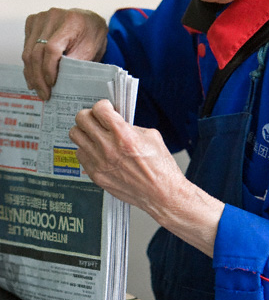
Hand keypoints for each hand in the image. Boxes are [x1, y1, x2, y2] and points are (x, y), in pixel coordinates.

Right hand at [22, 8, 107, 99]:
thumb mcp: (92, 50)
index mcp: (71, 22)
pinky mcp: (32, 22)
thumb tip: (61, 82)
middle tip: (44, 94)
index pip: (52, 48)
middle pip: (37, 51)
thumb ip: (77, 63)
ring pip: (28, 51)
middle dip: (39, 77)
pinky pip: (26, 47)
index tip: (52, 83)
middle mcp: (53, 16)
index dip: (49, 68)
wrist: (88, 20)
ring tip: (38, 89)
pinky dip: (29, 64)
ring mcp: (40, 18)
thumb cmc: (92, 35)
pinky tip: (34, 77)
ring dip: (32, 73)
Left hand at [69, 100, 223, 256]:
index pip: (99, 109)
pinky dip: (87, 150)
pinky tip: (98, 151)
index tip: (106, 108)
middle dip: (89, 115)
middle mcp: (108, 148)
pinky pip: (80, 155)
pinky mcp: (96, 175)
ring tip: (95, 135)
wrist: (161, 193)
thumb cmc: (160, 168)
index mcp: (124, 135)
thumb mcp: (151, 136)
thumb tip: (117, 121)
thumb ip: (130, 126)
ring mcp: (99, 163)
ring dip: (85, 132)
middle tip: (96, 118)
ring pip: (75, 136)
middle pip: (81, 120)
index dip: (103, 105)